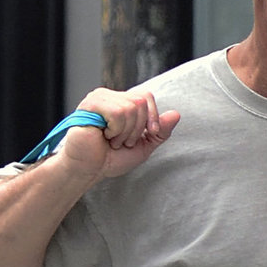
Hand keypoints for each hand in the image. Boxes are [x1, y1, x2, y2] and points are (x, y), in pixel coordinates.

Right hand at [62, 88, 180, 180]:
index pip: (146, 96)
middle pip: (141, 101)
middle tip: (121, 141)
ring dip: (125, 133)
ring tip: (111, 140)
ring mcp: (99, 98)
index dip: (152, 116)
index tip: (149, 134)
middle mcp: (110, 97)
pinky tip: (103, 135)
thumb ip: (160, 132)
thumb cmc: (110, 159)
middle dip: (137, 129)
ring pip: (130, 108)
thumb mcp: (143, 147)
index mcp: (121, 103)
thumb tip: (176, 114)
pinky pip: (117, 112)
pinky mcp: (90, 104)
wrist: (90, 170)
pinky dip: (115, 130)